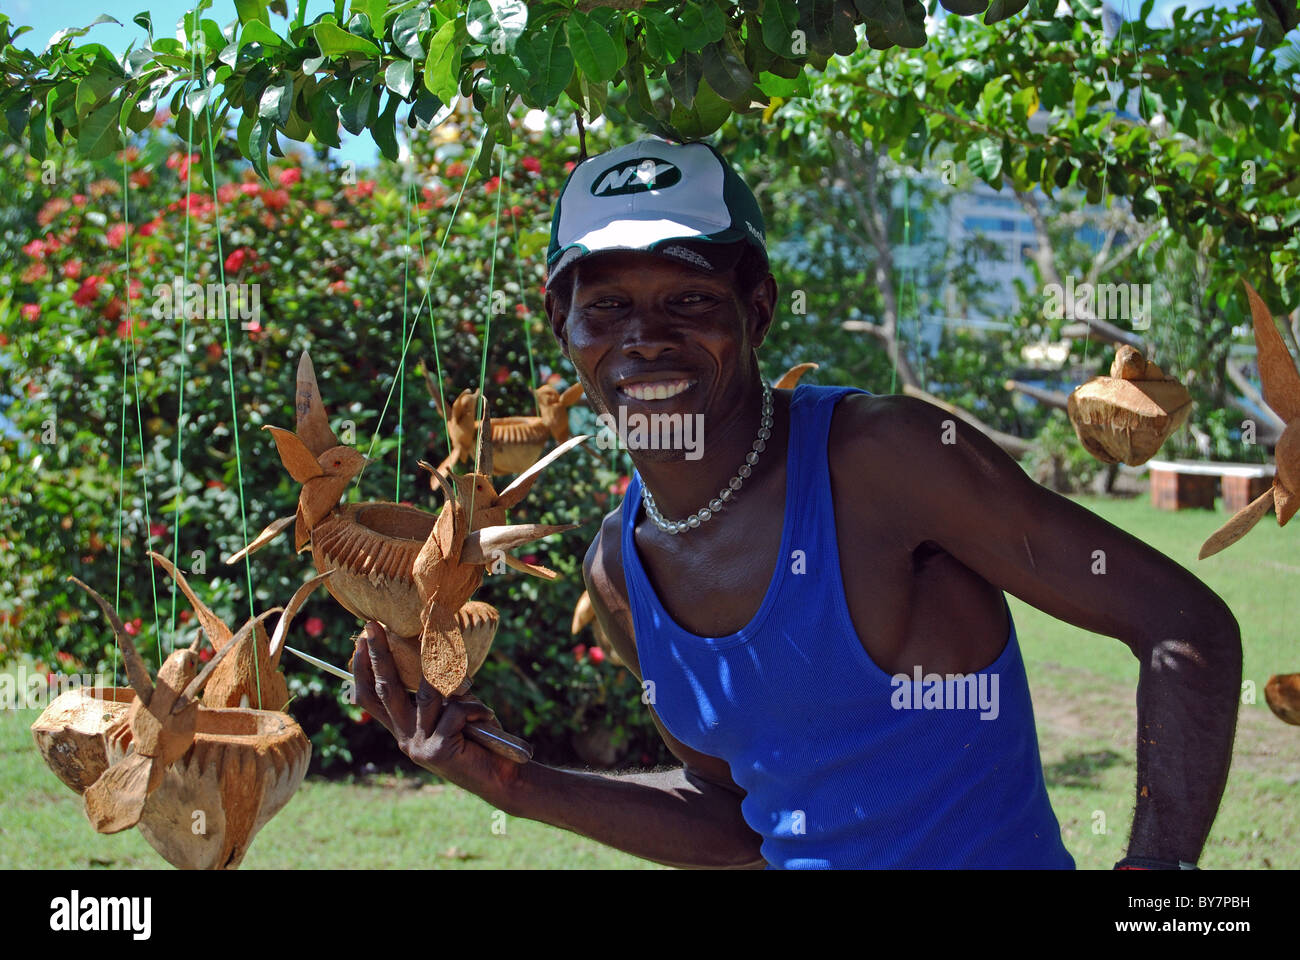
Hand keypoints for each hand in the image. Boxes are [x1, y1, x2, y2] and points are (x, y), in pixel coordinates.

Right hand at [352, 621, 520, 799]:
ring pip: (427, 695)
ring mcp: (419, 746)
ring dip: (450, 681)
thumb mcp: (454, 710)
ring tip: (468, 680)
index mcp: (404, 729)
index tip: (361, 639)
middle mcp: (405, 738)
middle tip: (371, 626)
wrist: (503, 778)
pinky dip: (476, 708)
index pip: (371, 698)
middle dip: (378, 654)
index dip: (362, 669)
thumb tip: (433, 656)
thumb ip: (439, 692)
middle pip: (385, 689)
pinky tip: (488, 717)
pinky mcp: (437, 751)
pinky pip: (456, 712)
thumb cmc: (480, 738)